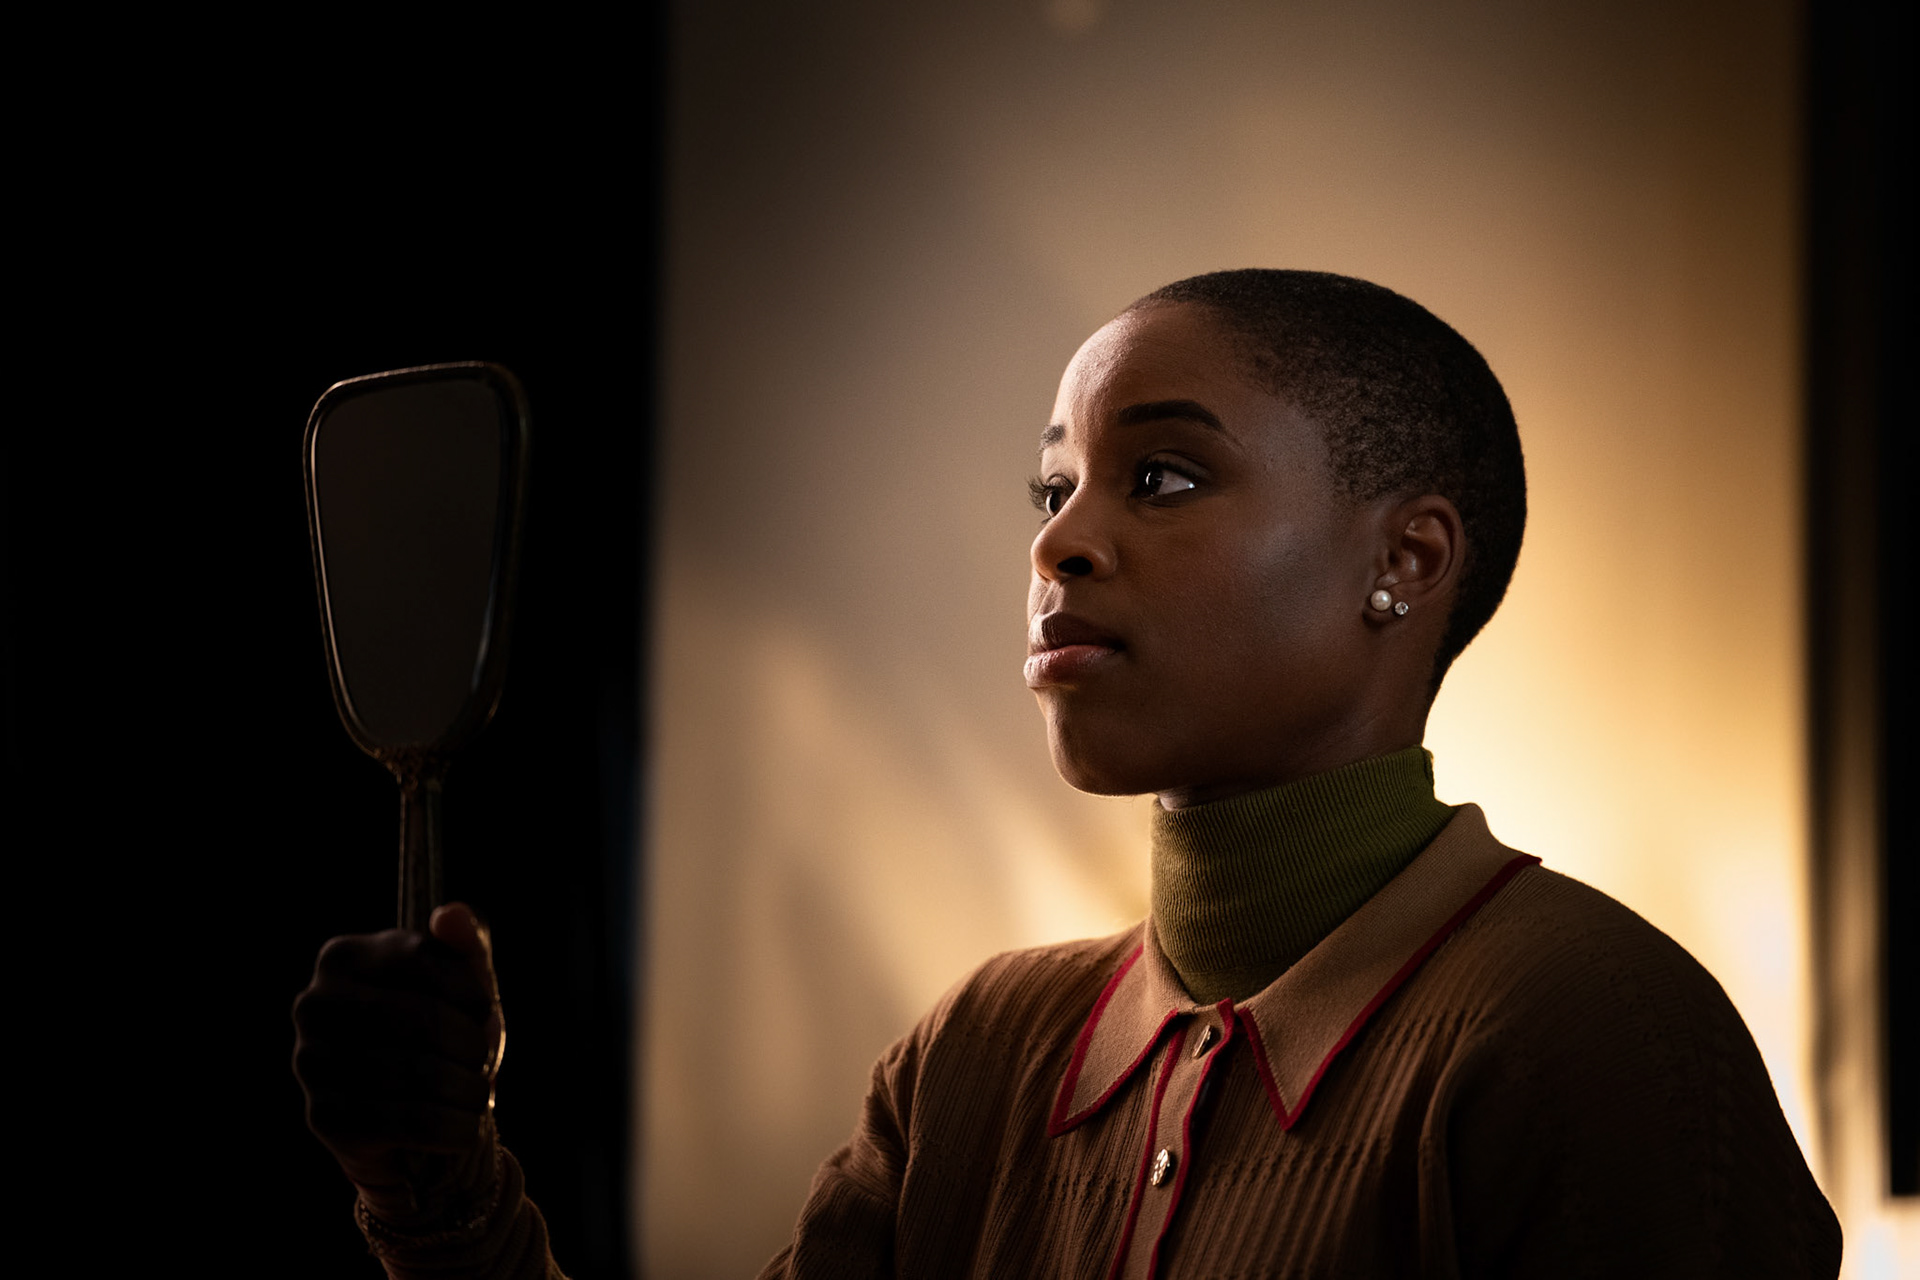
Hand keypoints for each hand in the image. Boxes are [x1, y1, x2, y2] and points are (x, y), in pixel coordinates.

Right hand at [292, 903, 504, 1221]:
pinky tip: (464, 1128)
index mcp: (343, 957)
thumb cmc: (439, 1042)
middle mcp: (315, 1003)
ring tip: (476, 1095)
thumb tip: (451, 913)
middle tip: (482, 1063)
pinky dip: (455, 1127)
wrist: (411, 1128)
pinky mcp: (324, 1117)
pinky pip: (411, 1120)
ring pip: (421, 1072)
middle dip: (472, 1046)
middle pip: (424, 1019)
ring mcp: (311, 1061)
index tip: (483, 1014)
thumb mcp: (460, 990)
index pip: (423, 959)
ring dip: (469, 1090)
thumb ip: (464, 947)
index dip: (472, 992)